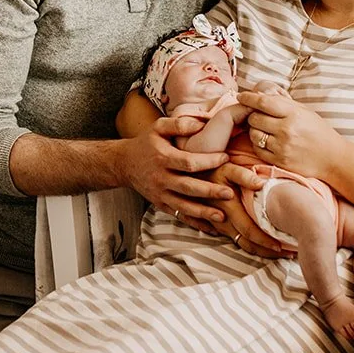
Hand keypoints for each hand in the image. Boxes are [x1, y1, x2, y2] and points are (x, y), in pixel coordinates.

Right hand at [117, 116, 234, 226]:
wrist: (124, 164)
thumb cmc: (146, 143)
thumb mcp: (158, 127)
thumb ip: (179, 124)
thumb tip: (202, 124)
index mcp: (162, 158)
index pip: (188, 162)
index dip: (207, 161)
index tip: (225, 157)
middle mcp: (161, 178)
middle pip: (188, 187)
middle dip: (209, 191)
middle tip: (229, 193)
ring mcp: (160, 194)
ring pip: (183, 206)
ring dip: (203, 212)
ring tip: (222, 217)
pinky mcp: (160, 204)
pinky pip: (179, 215)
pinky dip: (195, 223)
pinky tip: (211, 228)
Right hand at [209, 163, 282, 256]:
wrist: (184, 176)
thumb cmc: (209, 169)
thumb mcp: (226, 168)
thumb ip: (244, 175)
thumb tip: (262, 184)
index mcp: (228, 208)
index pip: (250, 230)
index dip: (265, 241)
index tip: (282, 247)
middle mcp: (222, 221)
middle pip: (246, 242)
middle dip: (266, 250)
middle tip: (287, 254)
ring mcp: (216, 225)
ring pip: (239, 243)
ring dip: (258, 250)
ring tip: (276, 253)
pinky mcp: (213, 226)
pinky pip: (231, 240)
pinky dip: (246, 246)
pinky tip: (258, 248)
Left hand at [239, 90, 347, 180]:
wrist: (333, 158)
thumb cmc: (319, 131)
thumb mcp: (305, 112)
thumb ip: (284, 103)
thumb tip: (261, 94)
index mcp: (294, 114)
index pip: (263, 102)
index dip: (249, 98)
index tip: (241, 96)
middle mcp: (287, 130)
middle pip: (254, 118)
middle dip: (253, 115)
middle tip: (259, 116)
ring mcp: (282, 146)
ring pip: (254, 134)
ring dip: (255, 130)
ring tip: (265, 130)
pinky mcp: (280, 160)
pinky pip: (258, 149)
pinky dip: (259, 144)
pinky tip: (267, 141)